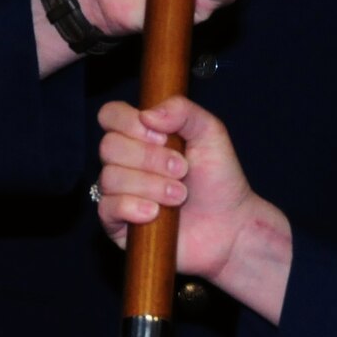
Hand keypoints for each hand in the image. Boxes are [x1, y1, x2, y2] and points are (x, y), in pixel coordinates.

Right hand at [95, 96, 292, 323]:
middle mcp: (125, 161)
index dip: (129, 122)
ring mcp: (119, 192)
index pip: (111, 115)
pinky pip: (107, 208)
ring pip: (110, 178)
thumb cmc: (219, 179)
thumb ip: (182, 110)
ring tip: (179, 195)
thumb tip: (146, 114)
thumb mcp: (210, 132)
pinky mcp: (117, 223)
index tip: (162, 137)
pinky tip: (156, 213)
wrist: (229, 226)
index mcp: (141, 134)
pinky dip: (133, 207)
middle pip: (109, 146)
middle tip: (182, 170)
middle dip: (149, 158)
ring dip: (150, 185)